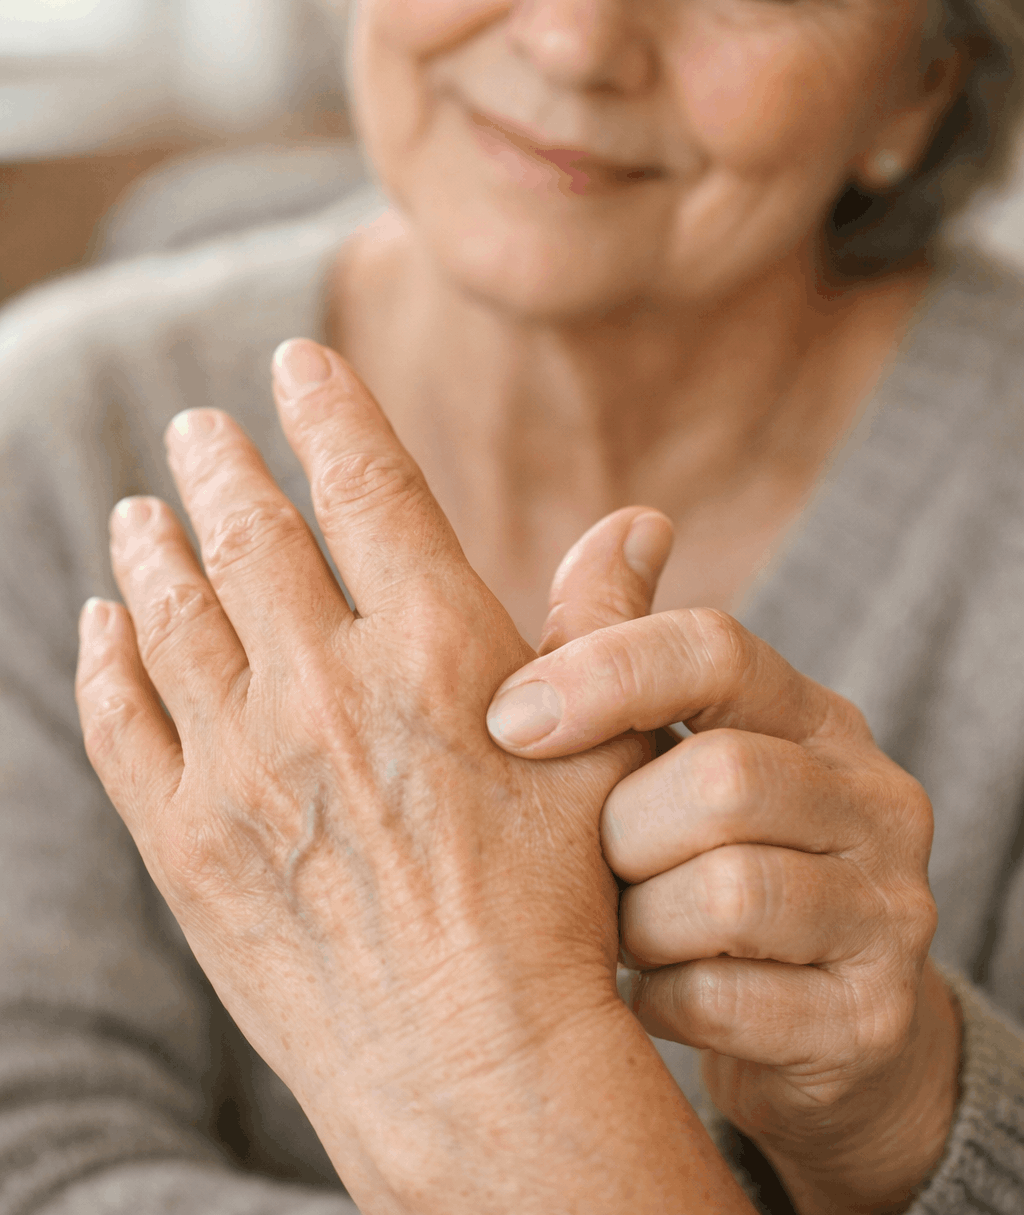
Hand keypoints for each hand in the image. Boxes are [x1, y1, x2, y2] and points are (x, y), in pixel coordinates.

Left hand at [74, 341, 749, 1214]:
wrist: (478, 1076)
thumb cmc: (563, 912)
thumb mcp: (607, 758)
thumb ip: (605, 628)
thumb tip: (639, 520)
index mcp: (438, 653)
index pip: (365, 486)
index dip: (329, 410)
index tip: (298, 362)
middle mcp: (329, 693)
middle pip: (250, 537)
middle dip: (220, 467)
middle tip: (199, 429)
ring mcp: (246, 771)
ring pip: (174, 618)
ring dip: (153, 549)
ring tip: (141, 509)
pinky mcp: (189, 848)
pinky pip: (122, 724)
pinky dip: (106, 659)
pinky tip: (104, 623)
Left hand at [487, 513, 960, 1214]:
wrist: (817, 1026)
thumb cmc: (702, 858)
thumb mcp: (671, 748)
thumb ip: (630, 645)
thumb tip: (631, 520)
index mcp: (812, 715)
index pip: (717, 649)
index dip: (604, 673)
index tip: (507, 720)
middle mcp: (873, 797)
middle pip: (720, 779)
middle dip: (620, 831)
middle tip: (592, 867)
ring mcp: (887, 909)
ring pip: (724, 891)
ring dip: (637, 923)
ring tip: (621, 934)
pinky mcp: (871, 1016)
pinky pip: (726, 1001)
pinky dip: (661, 997)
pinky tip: (649, 991)